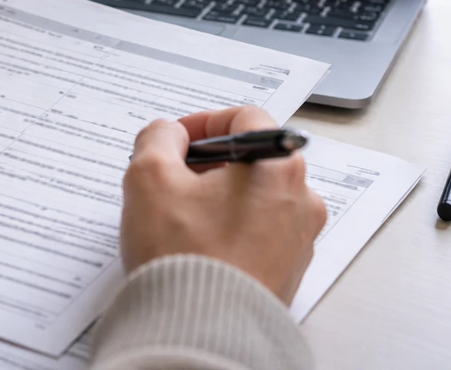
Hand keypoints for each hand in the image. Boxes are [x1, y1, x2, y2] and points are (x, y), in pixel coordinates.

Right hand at [120, 106, 326, 304]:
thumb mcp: (149, 176)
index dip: (202, 122)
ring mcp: (298, 239)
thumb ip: (158, 137)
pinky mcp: (287, 272)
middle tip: (171, 180)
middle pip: (251, 160)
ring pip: (253, 199)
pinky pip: (257, 235)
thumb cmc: (184, 256)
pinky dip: (228, 231)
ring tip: (179, 219)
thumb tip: (169, 135)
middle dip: (207, 164)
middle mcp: (301, 200)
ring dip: (216, 199)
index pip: (244, 118)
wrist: (202, 332)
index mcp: (278, 166)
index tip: (176, 140)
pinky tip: (196, 247)